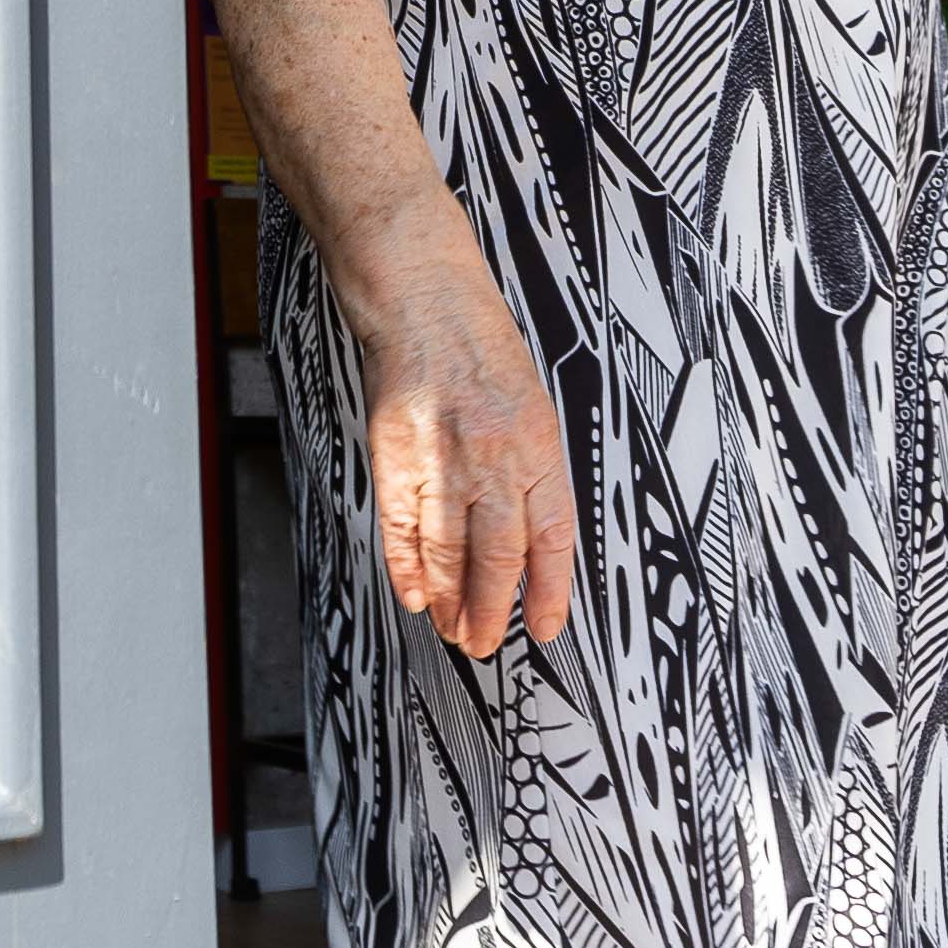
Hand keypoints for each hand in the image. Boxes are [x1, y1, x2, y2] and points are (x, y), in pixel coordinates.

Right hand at [362, 304, 576, 657]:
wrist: (426, 303)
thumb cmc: (484, 352)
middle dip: (492, 612)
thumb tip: (531, 543)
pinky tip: (416, 595)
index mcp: (537, 448)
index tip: (546, 628)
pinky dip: (407, 569)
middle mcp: (493, 459)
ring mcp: (441, 461)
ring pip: (448, 553)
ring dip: (451, 601)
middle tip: (485, 643)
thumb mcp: (533, 410)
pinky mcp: (396, 458)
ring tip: (454, 630)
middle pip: (496, 558)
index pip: (551, 538)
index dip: (550, 591)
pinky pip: (402, 529)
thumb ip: (533, 474)